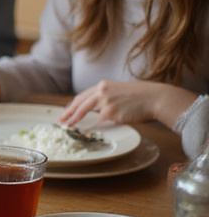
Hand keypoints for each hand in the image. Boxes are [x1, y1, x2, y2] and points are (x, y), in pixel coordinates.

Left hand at [60, 80, 196, 130]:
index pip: (82, 96)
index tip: (66, 112)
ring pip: (85, 111)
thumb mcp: (120, 91)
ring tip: (68, 126)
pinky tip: (85, 131)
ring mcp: (106, 102)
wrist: (155, 98)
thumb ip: (106, 98)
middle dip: (68, 112)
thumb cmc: (142, 96)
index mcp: (103, 85)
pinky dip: (91, 126)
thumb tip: (97, 109)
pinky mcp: (111, 112)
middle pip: (79, 102)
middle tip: (61, 121)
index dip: (73, 105)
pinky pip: (98, 121)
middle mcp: (101, 91)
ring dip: (74, 119)